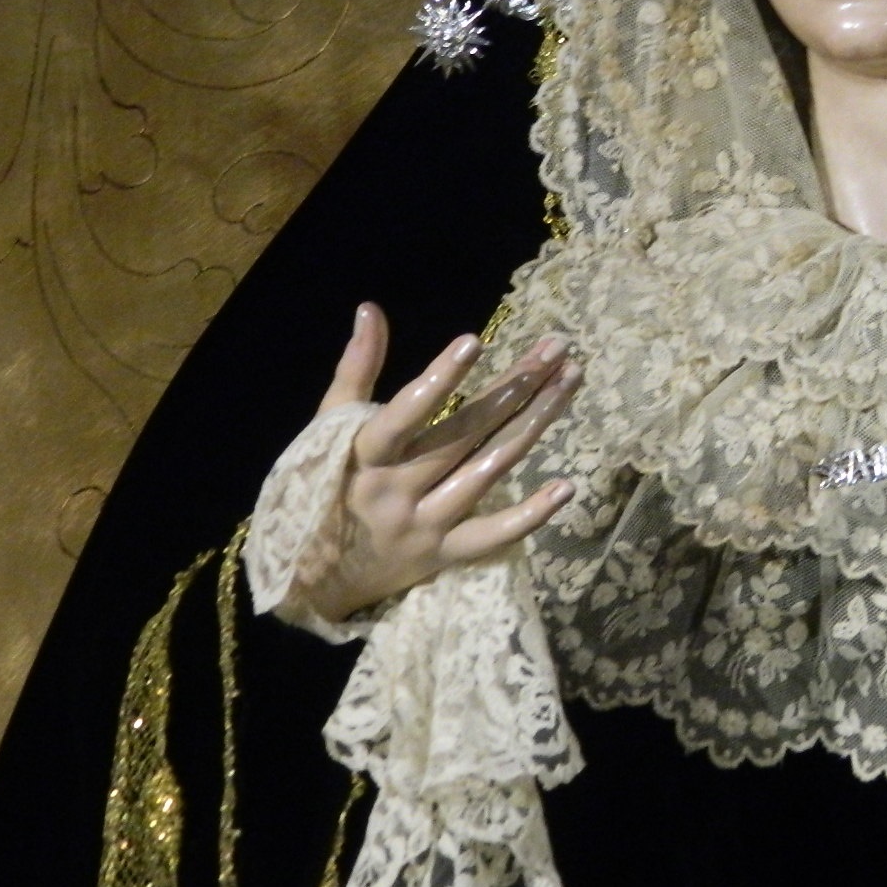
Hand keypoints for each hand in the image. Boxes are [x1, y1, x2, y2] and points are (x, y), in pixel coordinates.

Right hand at [294, 302, 580, 623]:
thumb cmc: (328, 487)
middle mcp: (396, 492)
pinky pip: (493, 536)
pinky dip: (530, 514)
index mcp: (363, 457)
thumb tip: (370, 308)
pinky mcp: (446, 556)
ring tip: (569, 381)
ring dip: (533, 424)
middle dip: (514, 387)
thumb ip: (357, 369)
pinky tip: (567, 485)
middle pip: (465, 434)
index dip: (438, 380)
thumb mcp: (331, 429)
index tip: (474, 341)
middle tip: (556, 349)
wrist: (318, 578)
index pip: (404, 415)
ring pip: (488, 470)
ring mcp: (424, 526)